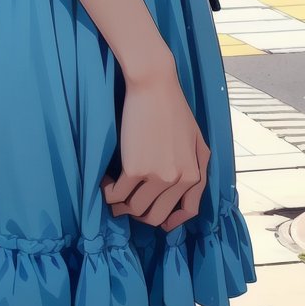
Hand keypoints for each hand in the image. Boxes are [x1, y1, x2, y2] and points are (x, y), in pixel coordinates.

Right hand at [101, 74, 209, 230]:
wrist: (154, 85)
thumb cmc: (175, 108)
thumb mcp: (199, 141)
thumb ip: (200, 170)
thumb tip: (186, 201)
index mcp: (196, 175)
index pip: (187, 212)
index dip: (171, 221)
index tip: (158, 218)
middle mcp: (178, 180)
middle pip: (156, 216)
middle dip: (141, 214)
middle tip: (130, 202)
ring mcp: (156, 176)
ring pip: (134, 208)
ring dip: (121, 205)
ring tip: (114, 192)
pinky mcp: (134, 169)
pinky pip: (117, 195)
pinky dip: (108, 194)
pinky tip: (105, 184)